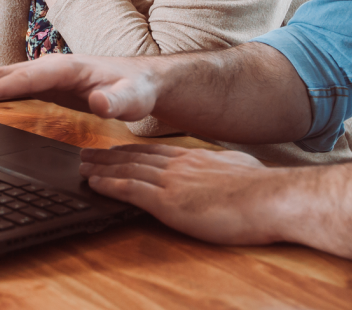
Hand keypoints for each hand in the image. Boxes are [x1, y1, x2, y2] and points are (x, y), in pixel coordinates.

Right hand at [0, 53, 160, 120]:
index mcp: (67, 68)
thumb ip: (120, 101)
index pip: (26, 78)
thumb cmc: (139, 89)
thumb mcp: (136, 98)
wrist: (144, 81)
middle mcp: (51, 67)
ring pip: (2, 78)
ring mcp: (46, 75)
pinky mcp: (45, 85)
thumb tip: (100, 102)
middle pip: (4, 73)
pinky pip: (10, 86)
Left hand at [78, 144, 281, 245]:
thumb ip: (224, 169)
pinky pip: (130, 189)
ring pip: (127, 169)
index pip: (155, 151)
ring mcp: (171, 181)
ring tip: (83, 165)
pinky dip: (109, 185)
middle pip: (135, 157)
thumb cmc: (262, 190)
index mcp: (195, 158)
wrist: (268, 198)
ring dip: (101, 167)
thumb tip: (227, 171)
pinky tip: (94, 183)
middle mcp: (179, 164)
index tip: (116, 150)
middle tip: (87, 154)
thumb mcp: (240, 170)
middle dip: (108, 156)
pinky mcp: (168, 201)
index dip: (132, 151)